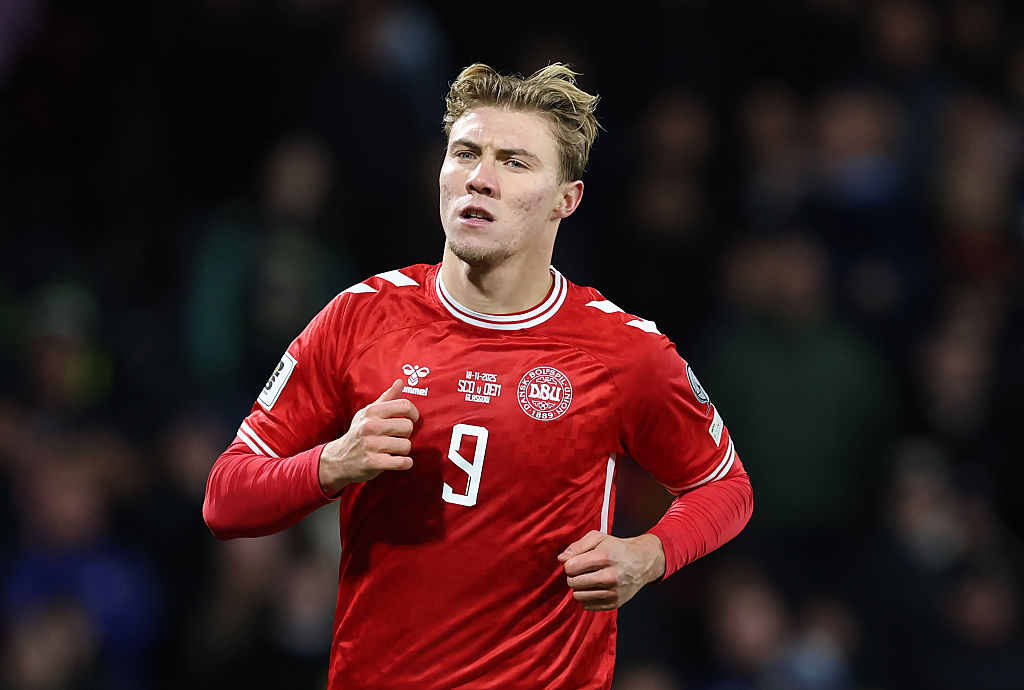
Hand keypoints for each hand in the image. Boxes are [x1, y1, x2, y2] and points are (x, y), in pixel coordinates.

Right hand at [318, 379, 419, 494]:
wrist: (339, 459)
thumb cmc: (359, 433)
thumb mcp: (369, 413)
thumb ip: (387, 398)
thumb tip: (400, 382)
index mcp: (372, 412)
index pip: (404, 405)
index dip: (413, 413)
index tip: (411, 419)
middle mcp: (370, 426)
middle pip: (408, 426)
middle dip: (406, 434)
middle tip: (396, 437)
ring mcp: (371, 445)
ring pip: (406, 446)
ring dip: (403, 451)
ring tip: (392, 450)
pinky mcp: (373, 463)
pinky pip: (402, 462)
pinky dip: (404, 463)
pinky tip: (397, 461)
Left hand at [558, 531, 665, 610]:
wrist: (641, 562)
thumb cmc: (617, 549)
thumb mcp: (598, 538)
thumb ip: (577, 546)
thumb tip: (561, 558)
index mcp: (604, 557)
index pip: (570, 567)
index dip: (569, 564)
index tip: (576, 561)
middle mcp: (610, 576)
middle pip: (573, 583)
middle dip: (573, 576)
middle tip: (582, 570)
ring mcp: (613, 592)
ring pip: (579, 596)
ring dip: (580, 587)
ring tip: (589, 578)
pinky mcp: (615, 603)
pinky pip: (588, 606)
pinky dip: (588, 597)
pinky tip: (596, 588)